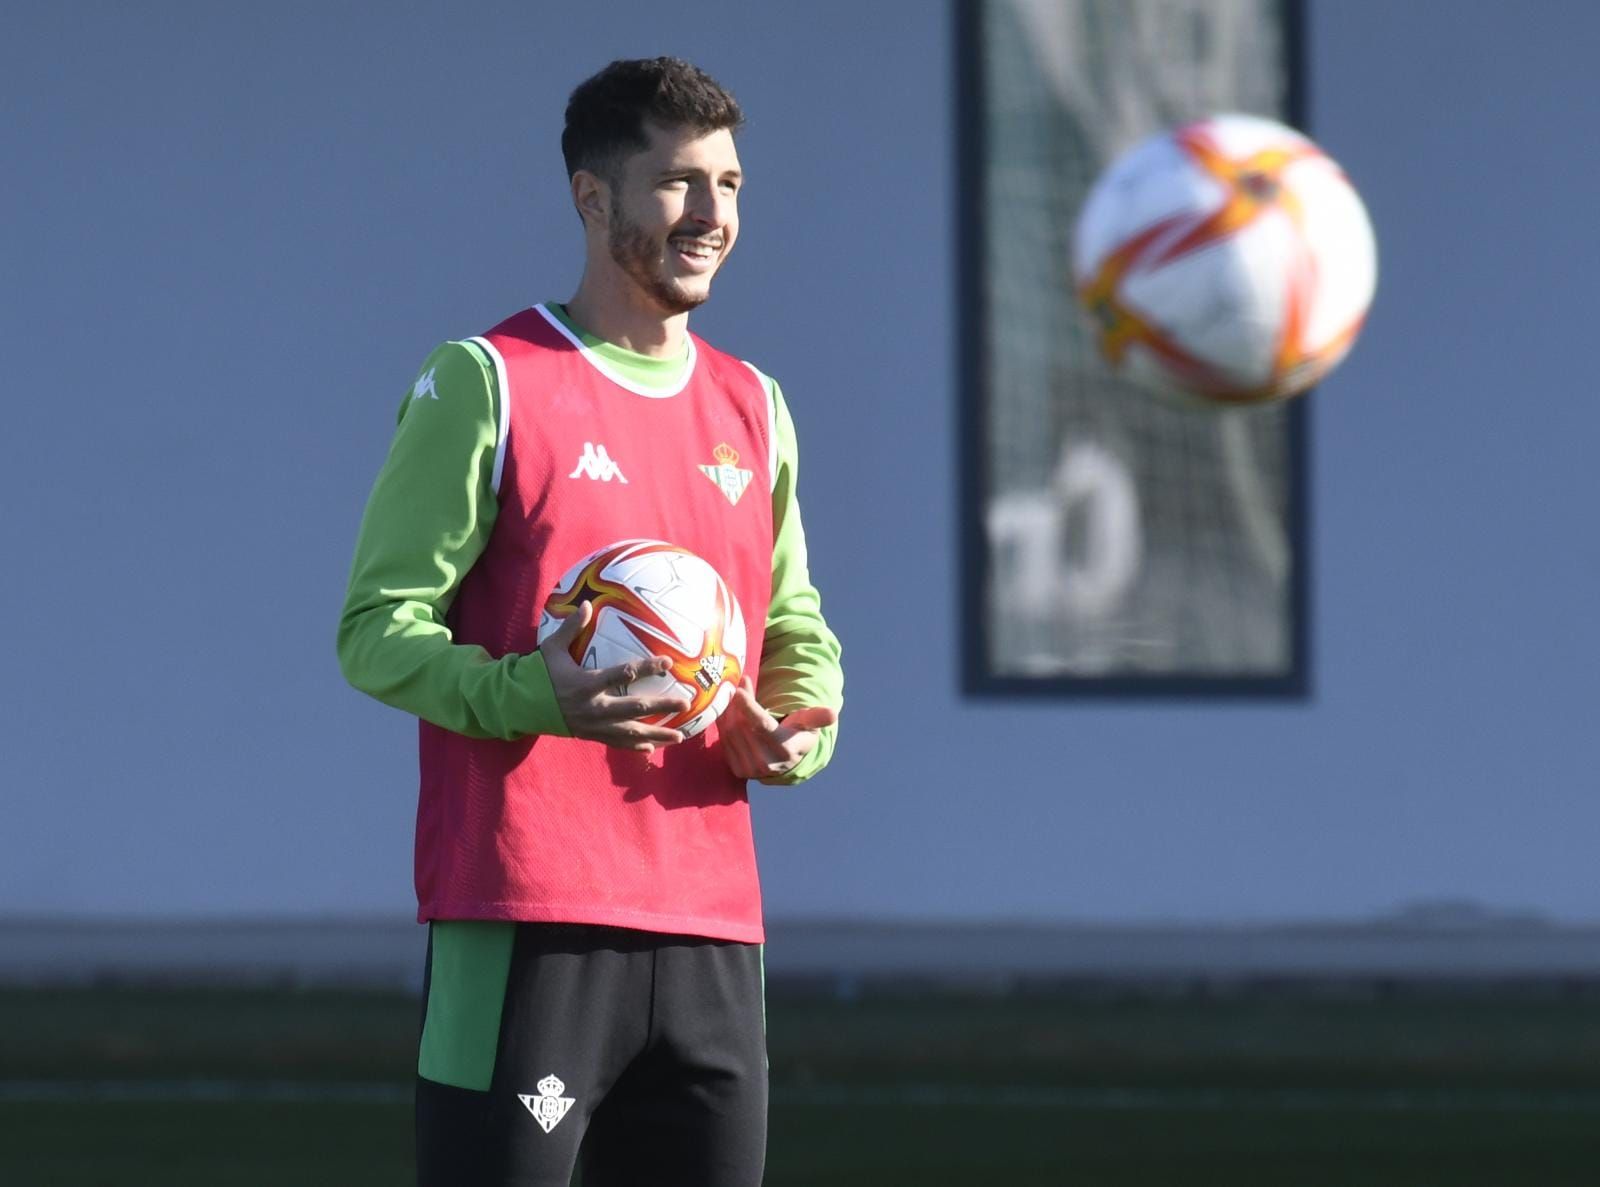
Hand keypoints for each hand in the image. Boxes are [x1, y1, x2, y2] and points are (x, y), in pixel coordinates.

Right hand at [538, 602, 690, 752]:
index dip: (647, 668)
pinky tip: (652, 750)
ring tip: (679, 736)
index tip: (668, 663)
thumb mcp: (552, 648)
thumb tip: (587, 604)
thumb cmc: (538, 674)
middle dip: (661, 706)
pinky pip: (617, 744)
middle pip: (634, 707)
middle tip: (685, 702)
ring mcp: (594, 725)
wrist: (520, 706)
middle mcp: (594, 707)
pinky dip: (635, 747)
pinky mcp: (590, 736)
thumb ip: (571, 627)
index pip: (622, 674)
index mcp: (586, 683)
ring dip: (657, 734)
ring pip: (631, 732)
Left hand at [719, 676, 837, 781]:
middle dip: (738, 703)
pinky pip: (724, 741)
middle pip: (743, 726)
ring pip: (731, 732)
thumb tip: (833, 713)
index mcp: (784, 749)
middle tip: (739, 686)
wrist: (787, 761)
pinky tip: (730, 712)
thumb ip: (818, 717)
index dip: (749, 707)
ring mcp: (750, 769)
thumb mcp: (809, 723)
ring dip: (730, 711)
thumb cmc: (798, 733)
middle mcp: (766, 763)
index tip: (739, 690)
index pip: (762, 725)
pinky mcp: (737, 771)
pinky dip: (724, 724)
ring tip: (735, 696)